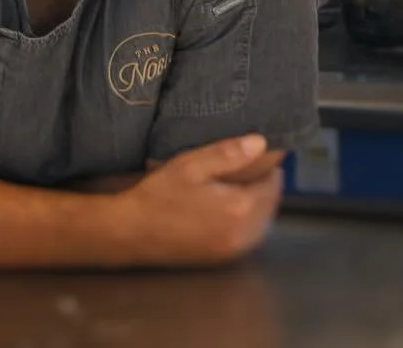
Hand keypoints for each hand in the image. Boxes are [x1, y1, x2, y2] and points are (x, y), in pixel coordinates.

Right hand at [117, 134, 284, 265]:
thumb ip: (228, 153)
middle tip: (248, 168)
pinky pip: (247, 237)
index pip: (273, 184)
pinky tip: (226, 209)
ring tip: (237, 186)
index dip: (268, 167)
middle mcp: (242, 234)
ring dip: (257, 204)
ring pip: (262, 223)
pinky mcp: (221, 259)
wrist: (130, 233)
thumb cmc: (158, 195)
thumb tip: (261, 143)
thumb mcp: (191, 165)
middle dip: (264, 186)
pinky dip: (246, 222)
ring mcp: (232, 251)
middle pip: (271, 205)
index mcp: (239, 208)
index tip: (258, 155)